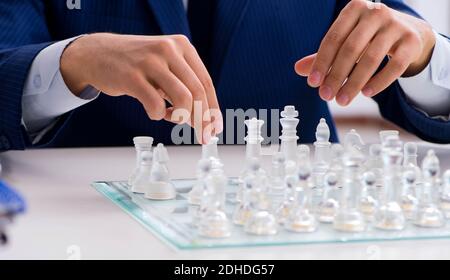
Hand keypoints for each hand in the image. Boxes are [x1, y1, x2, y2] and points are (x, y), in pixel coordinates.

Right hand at [60, 33, 222, 143]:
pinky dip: (158, 116)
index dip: (213, 109)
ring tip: (171, 116)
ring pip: (183, 99)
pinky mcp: (132, 77)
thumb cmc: (136, 65)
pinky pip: (156, 107)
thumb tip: (205, 118)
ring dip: (181, 117)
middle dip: (203, 120)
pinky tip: (154, 111)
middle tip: (204, 137)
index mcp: (182, 46)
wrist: (97, 54)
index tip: (216, 128)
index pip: (205, 82)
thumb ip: (184, 84)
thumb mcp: (165, 64)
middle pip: (197, 93)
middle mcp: (169, 50)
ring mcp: (150, 62)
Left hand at [295, 0, 435, 105]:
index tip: (312, 83)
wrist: (408, 31)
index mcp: (354, 9)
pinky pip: (394, 66)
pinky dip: (379, 81)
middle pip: (351, 49)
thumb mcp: (345, 41)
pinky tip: (366, 94)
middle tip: (325, 96)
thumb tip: (297, 69)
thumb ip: (324, 55)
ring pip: (371, 59)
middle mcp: (376, 12)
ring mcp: (396, 25)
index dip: (321, 62)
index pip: (333, 38)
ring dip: (354, 83)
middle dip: (336, 76)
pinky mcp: (411, 41)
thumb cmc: (368, 37)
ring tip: (342, 100)